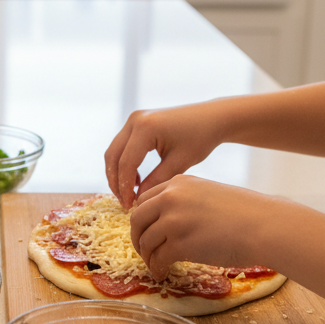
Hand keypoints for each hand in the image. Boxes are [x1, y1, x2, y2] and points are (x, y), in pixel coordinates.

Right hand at [105, 101, 226, 209]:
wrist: (211, 117)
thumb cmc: (200, 138)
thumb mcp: (179, 163)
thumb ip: (156, 181)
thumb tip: (137, 199)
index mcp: (145, 128)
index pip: (126, 163)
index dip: (125, 187)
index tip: (128, 205)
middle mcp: (135, 120)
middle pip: (113, 156)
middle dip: (115, 181)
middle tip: (124, 202)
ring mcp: (134, 119)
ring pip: (114, 151)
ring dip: (118, 173)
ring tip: (130, 193)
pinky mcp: (136, 122)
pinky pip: (122, 146)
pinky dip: (124, 163)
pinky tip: (137, 179)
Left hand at [129, 175, 271, 279]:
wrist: (264, 226)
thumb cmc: (246, 212)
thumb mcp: (209, 193)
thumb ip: (186, 201)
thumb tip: (169, 220)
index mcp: (178, 184)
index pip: (145, 200)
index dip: (143, 218)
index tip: (146, 230)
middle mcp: (171, 198)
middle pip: (137, 220)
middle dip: (138, 238)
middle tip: (144, 251)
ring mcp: (173, 221)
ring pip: (145, 241)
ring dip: (148, 256)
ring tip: (156, 265)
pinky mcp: (179, 244)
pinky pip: (158, 259)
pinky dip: (157, 268)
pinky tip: (162, 273)